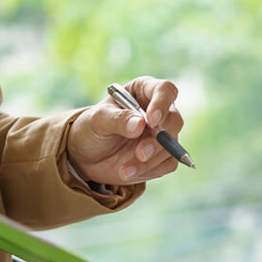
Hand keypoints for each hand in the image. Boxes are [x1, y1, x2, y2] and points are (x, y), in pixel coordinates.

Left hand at [66, 76, 184, 185]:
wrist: (87, 156)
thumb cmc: (91, 129)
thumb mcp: (97, 120)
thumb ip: (117, 120)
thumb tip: (140, 124)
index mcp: (144, 91)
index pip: (165, 90)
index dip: (162, 104)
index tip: (151, 121)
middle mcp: (159, 111)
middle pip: (174, 120)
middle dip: (159, 139)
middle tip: (141, 153)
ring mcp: (163, 135)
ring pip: (171, 146)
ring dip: (149, 160)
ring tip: (124, 169)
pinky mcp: (163, 156)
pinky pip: (168, 163)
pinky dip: (150, 170)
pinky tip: (129, 172)